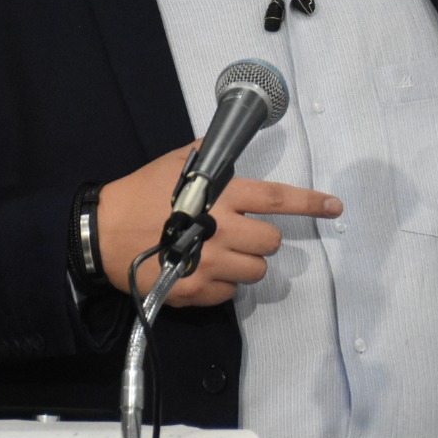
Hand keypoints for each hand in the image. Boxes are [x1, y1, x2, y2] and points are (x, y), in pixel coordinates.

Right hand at [95, 141, 342, 305]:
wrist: (102, 232)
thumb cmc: (140, 193)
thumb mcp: (175, 164)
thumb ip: (209, 156)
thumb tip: (229, 143)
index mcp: (221, 196)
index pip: (276, 199)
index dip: (310, 203)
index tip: (335, 207)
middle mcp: (220, 231)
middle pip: (270, 242)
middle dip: (263, 239)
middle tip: (241, 234)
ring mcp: (207, 264)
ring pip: (255, 272)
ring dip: (245, 264)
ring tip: (220, 253)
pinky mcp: (193, 291)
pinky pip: (230, 295)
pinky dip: (222, 285)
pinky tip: (201, 270)